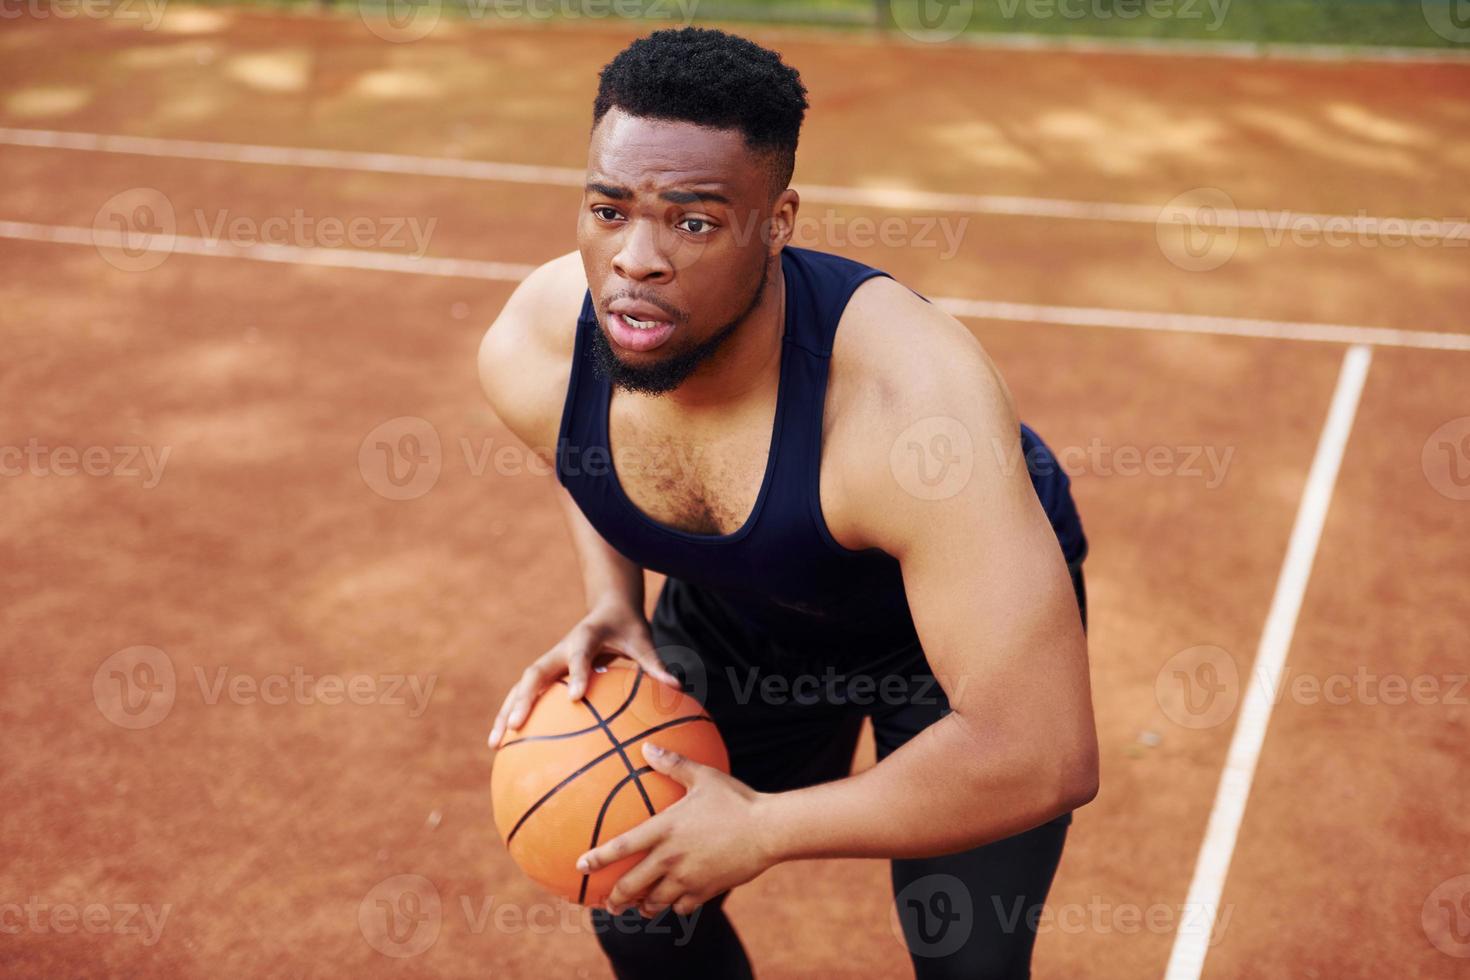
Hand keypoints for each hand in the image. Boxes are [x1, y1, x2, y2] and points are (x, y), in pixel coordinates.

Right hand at [488, 599, 681, 747]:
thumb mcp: (643, 640)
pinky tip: (505, 745)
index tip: (576, 698)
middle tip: (516, 727)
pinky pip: (526, 695)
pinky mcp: (546, 673)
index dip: (577, 674)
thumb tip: (677, 687)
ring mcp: (550, 662)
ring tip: (494, 743)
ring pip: (522, 687)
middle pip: (535, 674)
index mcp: (585, 638)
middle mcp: (561, 650)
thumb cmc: (628, 627)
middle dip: (524, 700)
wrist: (607, 608)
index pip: (579, 656)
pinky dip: (513, 716)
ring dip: (507, 712)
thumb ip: (656, 664)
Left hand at [577, 742, 775, 917]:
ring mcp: (688, 878)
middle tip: (606, 902)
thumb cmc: (736, 798)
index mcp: (665, 829)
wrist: (768, 830)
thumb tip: (646, 747)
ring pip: (655, 902)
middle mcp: (671, 858)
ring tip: (637, 907)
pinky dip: (674, 906)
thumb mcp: (704, 776)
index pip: (622, 847)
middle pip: (632, 885)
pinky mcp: (707, 891)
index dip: (598, 859)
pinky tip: (674, 903)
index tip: (581, 866)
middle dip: (615, 897)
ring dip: (643, 906)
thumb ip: (672, 764)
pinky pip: (682, 907)